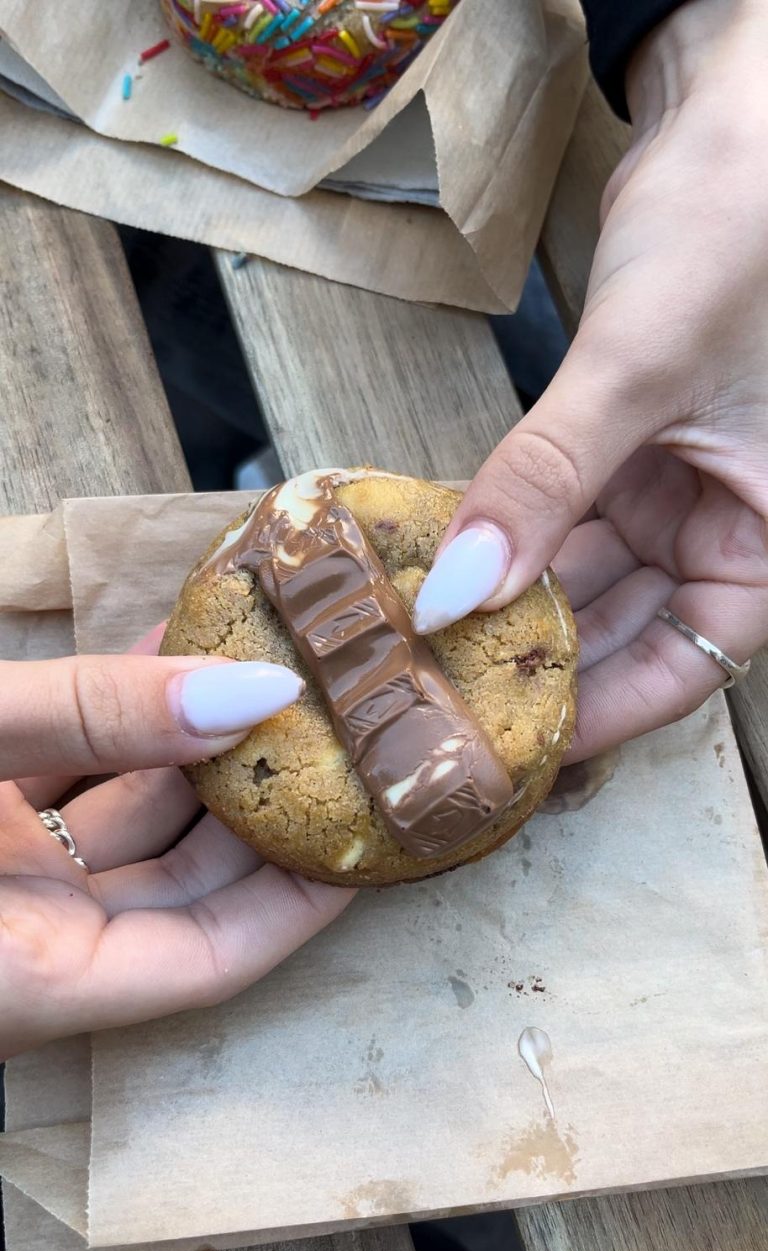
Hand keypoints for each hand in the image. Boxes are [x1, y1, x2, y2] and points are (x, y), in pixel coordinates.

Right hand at [0, 628, 354, 1060]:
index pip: (214, 956)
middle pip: (185, 880)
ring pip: (129, 819)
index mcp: (27, 980)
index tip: (374, 821)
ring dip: (191, 740)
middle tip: (330, 715)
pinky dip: (116, 718)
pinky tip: (166, 648)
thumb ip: (90, 719)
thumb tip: (248, 691)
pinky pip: (69, 773)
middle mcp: (28, 939)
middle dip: (258, 796)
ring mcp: (5, 877)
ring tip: (264, 661)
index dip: (303, 894)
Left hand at [413, 0, 767, 761]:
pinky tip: (439, 568)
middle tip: (441, 706)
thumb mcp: (638, 371)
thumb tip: (460, 591)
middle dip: (537, 665)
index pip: (686, 663)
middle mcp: (726, 528)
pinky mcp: (622, 453)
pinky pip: (557, 518)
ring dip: (507, 605)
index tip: (514, 749)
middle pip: (625, 631)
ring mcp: (673, 492)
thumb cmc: (741, 228)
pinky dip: (503, 539)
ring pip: (582, 579)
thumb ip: (546, 482)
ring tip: (423, 650)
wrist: (734, 119)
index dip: (602, 713)